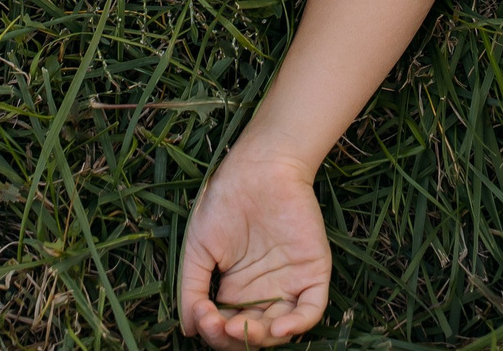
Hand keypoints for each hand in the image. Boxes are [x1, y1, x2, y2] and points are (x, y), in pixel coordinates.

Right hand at [177, 148, 330, 346]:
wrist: (257, 167)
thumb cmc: (225, 201)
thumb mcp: (199, 248)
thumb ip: (192, 288)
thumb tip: (189, 329)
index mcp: (238, 289)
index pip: (228, 328)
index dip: (214, 332)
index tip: (201, 316)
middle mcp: (264, 292)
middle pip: (252, 334)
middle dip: (233, 337)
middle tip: (218, 324)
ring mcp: (290, 283)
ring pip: (280, 330)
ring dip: (259, 338)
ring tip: (240, 328)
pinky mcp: (313, 272)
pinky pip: (311, 309)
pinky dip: (296, 324)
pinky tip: (276, 327)